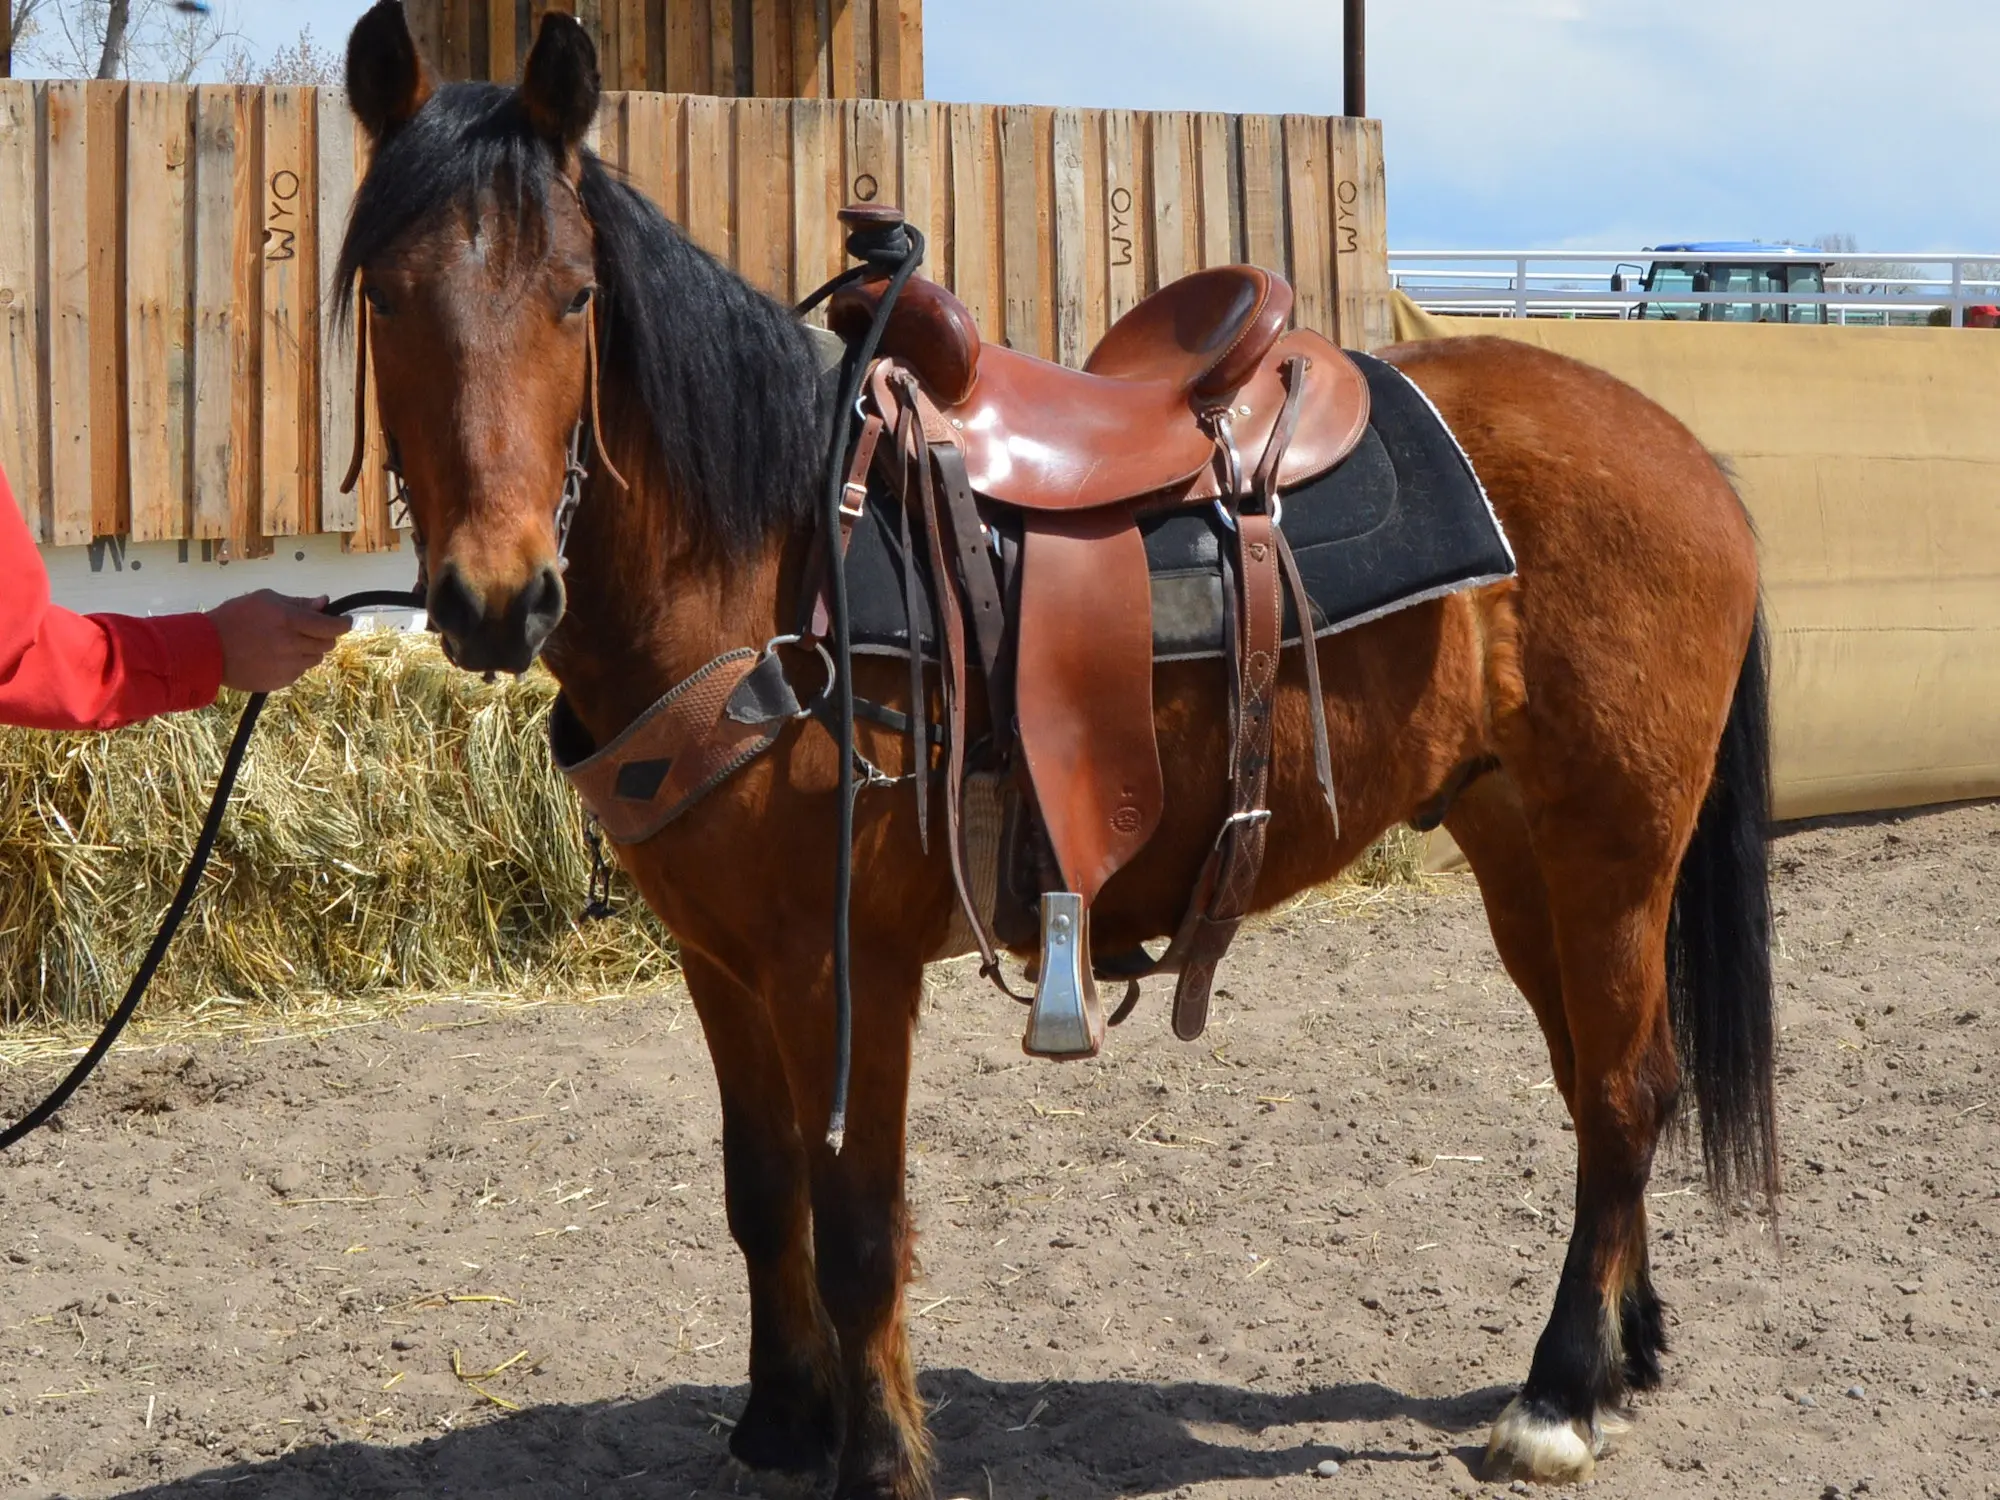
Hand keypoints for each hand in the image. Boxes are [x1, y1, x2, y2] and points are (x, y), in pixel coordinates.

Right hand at [207, 591, 351, 692]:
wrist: (205, 650)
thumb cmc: (234, 618)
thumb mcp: (265, 600)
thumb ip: (298, 603)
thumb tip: (325, 603)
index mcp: (289, 620)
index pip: (331, 626)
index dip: (343, 624)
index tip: (346, 621)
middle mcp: (291, 645)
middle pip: (327, 644)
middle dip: (324, 635)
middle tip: (309, 629)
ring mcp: (286, 666)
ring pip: (315, 659)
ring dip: (309, 650)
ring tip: (286, 642)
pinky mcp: (279, 682)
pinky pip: (299, 672)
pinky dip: (294, 663)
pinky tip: (274, 656)